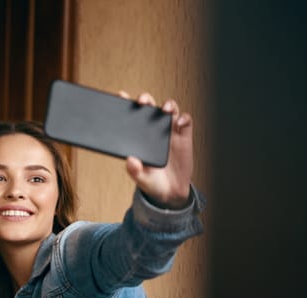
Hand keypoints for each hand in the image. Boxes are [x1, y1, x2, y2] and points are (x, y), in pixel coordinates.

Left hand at [119, 91, 192, 208]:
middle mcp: (153, 130)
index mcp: (138, 136)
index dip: (126, 103)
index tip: (120, 95)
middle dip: (146, 100)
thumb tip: (129, 160)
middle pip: (150, 107)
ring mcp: (169, 131)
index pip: (131, 116)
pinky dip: (184, 119)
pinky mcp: (184, 135)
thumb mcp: (141, 179)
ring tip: (166, 109)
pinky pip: (185, 121)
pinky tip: (179, 123)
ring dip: (168, 105)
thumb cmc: (152, 182)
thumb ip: (134, 171)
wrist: (171, 192)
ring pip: (169, 110)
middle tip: (143, 101)